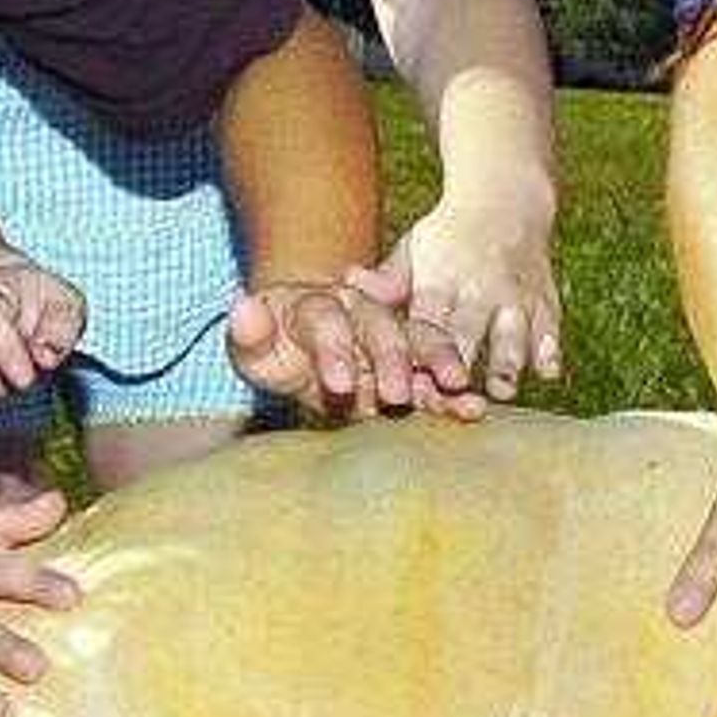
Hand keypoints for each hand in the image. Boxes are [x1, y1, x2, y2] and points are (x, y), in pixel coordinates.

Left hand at [226, 270, 463, 420]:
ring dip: (440, 365)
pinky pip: (439, 379)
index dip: (334, 350)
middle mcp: (365, 316)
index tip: (339, 383)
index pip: (328, 321)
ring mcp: (394, 341)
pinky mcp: (414, 372)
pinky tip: (474, 410)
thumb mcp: (253, 342)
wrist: (303, 351)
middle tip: (395, 393)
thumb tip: (242, 307)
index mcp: (323, 305)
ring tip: (456, 388)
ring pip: (421, 345)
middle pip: (383, 330)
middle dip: (392, 361)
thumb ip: (248, 330)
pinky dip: (456, 395)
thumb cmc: (275, 348)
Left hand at [363, 190, 564, 403]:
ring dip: (506, 361)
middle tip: (454, 392)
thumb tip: (348, 283)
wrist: (507, 200)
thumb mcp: (413, 249)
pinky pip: (550, 327)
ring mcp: (516, 295)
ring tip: (501, 389)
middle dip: (461, 359)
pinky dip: (548, 348)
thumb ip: (387, 281)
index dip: (420, 350)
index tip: (414, 378)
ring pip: (512, 332)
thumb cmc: (448, 237)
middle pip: (468, 330)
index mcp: (441, 279)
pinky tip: (547, 372)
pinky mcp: (545, 301)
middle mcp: (479, 288)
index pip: (427, 320)